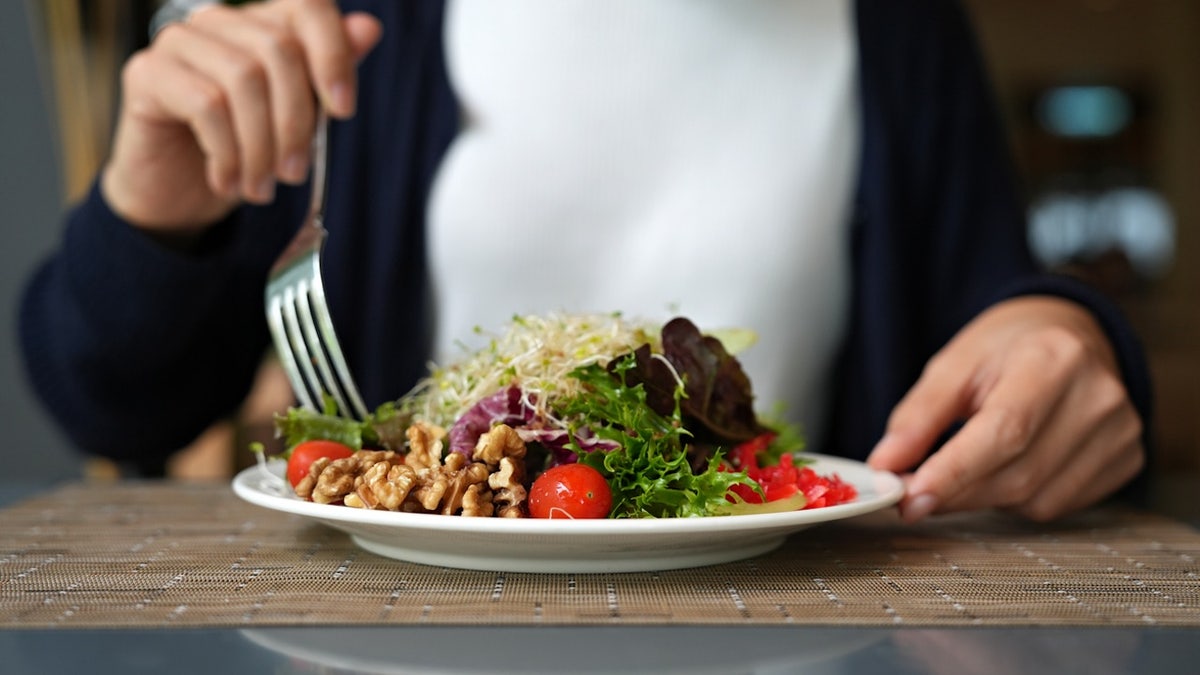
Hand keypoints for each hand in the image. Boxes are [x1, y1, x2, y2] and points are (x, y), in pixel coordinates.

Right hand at [101, 0, 382, 234]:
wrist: (179, 192)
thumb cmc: (244, 150)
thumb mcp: (297, 119)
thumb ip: (327, 75)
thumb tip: (369, 28)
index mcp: (263, 24)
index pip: (308, 6)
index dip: (334, 54)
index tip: (344, 112)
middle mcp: (219, 21)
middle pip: (279, 50)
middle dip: (296, 121)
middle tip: (294, 173)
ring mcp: (178, 41)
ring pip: (243, 79)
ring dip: (260, 146)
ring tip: (261, 187)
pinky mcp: (146, 72)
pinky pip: (205, 105)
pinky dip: (226, 153)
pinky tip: (226, 181)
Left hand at [867, 296, 1144, 521]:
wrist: (1071, 334)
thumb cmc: (1008, 348)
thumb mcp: (953, 366)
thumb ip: (917, 417)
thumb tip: (885, 466)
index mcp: (1053, 358)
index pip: (1004, 431)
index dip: (955, 472)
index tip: (910, 498)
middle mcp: (1098, 396)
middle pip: (1019, 473)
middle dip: (957, 491)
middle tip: (914, 493)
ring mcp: (1121, 431)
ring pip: (1037, 499)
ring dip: (985, 497)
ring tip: (969, 464)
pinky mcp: (1127, 459)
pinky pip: (1059, 504)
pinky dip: (1019, 498)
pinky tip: (1008, 467)